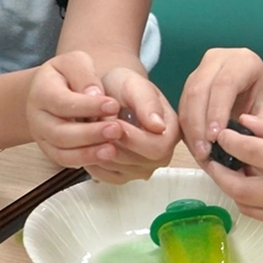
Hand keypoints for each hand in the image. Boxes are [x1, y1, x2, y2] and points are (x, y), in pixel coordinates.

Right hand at [26, 51, 123, 171]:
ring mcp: (42, 137)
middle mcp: (38, 118)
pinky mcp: (50, 150)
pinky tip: (105, 156)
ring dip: (88, 152)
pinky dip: (84, 160)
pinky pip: (65, 160)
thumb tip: (95, 94)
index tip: (114, 105)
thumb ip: (84, 76)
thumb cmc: (65, 74)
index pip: (63, 102)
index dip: (88, 106)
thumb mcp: (74, 63)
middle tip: (117, 129)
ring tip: (113, 149)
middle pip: (60, 132)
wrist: (45, 91)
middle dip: (90, 133)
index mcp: (42, 92)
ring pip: (61, 151)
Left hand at [93, 67, 179, 183]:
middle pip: (140, 163)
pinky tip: (91, 142)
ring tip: (93, 131)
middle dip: (115, 145)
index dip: (133, 139)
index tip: (114, 123)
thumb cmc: (123, 86)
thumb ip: (146, 103)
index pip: (157, 148)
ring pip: (121, 171)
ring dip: (102, 152)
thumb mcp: (134, 85)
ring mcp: (143, 167)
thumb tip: (158, 126)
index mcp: (171, 130)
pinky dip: (94, 161)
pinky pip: (107, 177)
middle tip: (97, 126)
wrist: (109, 94)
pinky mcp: (124, 175)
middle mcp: (162, 153)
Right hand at [178, 47, 262, 164]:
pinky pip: (183, 106)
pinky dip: (187, 129)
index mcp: (244, 60)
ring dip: (190, 129)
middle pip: (200, 89)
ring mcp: (202, 69)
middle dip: (199, 124)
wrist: (260, 91)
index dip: (216, 111)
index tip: (214, 138)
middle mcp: (219, 59)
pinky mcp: (191, 83)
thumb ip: (258, 125)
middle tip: (204, 152)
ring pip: (187, 98)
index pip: (225, 83)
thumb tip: (236, 142)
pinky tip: (196, 147)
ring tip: (200, 154)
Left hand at [207, 113, 262, 239]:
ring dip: (234, 189)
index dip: (229, 141)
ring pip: (247, 207)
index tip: (221, 133)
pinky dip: (256, 201)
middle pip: (237, 187)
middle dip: (219, 172)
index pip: (248, 151)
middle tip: (212, 158)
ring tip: (232, 172)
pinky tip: (260, 186)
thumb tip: (247, 124)